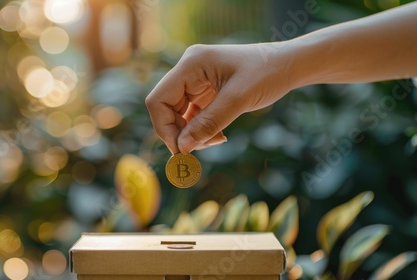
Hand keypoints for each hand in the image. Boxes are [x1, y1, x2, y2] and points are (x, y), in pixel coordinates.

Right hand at [145, 43, 293, 153]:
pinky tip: (218, 135)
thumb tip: (182, 147)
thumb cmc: (267, 73)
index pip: (158, 99)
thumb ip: (208, 123)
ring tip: (216, 140)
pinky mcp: (204, 91)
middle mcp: (188, 71)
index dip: (164, 127)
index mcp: (191, 64)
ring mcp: (195, 81)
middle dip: (180, 132)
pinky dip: (201, 129)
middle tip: (201, 148)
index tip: (181, 150)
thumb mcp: (238, 100)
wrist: (288, 65)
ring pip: (178, 115)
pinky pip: (192, 116)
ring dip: (192, 133)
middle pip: (165, 109)